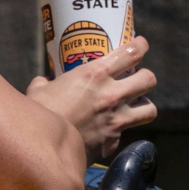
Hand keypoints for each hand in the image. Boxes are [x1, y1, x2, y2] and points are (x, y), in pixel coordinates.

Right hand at [26, 36, 156, 164]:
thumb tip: (45, 82)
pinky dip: (118, 129)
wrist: (42, 146)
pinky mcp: (113, 140)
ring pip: (150, 109)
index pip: (131, 53)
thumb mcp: (39, 88)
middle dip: (145, 77)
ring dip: (143, 105)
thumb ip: (47, 82)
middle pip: (149, 80)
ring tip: (133, 104)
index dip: (140, 46)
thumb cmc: (38, 112)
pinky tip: (105, 129)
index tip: (140, 43)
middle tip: (136, 77)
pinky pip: (124, 132)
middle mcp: (111, 95)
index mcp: (94, 75)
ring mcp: (116, 119)